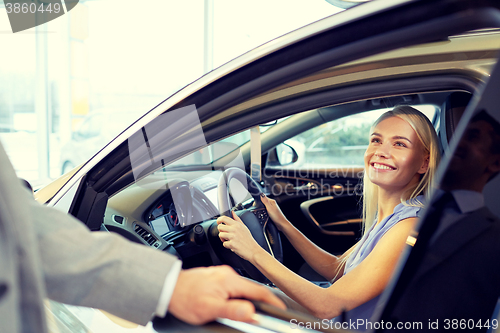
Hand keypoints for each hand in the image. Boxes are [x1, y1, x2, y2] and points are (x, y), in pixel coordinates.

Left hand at [168, 265, 285, 324]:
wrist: (168, 287)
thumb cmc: (185, 298)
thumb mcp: (210, 309)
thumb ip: (232, 311)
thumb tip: (252, 313)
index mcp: (230, 281)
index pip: (259, 290)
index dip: (272, 301)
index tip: (280, 308)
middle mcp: (227, 275)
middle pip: (251, 290)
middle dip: (259, 303)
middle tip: (263, 316)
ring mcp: (221, 275)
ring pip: (241, 290)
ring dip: (245, 301)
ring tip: (244, 313)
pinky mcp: (215, 278)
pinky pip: (231, 288)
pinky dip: (236, 297)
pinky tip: (229, 305)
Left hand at [217, 212, 261, 261]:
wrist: (253, 250)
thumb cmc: (248, 239)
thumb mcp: (244, 227)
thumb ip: (237, 219)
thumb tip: (232, 212)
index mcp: (237, 224)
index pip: (224, 218)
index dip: (219, 220)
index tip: (219, 222)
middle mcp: (234, 229)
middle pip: (220, 227)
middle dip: (221, 231)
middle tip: (225, 234)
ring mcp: (232, 237)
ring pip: (220, 235)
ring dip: (223, 239)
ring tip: (229, 240)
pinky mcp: (232, 244)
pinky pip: (224, 244)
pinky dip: (227, 246)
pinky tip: (232, 245)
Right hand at [260, 193, 289, 230]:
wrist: (281, 224)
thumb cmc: (277, 216)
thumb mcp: (269, 208)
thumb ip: (265, 201)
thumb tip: (261, 194)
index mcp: (272, 201)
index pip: (264, 197)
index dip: (259, 199)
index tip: (256, 203)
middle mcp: (272, 204)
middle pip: (264, 202)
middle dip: (260, 204)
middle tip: (258, 208)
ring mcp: (272, 208)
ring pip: (264, 206)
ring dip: (262, 208)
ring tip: (261, 211)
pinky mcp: (271, 212)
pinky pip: (266, 210)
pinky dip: (263, 211)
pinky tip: (263, 214)